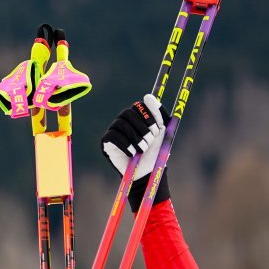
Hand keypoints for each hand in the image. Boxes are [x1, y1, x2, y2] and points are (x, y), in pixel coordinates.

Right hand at [101, 94, 170, 211]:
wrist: (146, 172)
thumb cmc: (154, 152)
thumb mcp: (161, 132)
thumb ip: (158, 114)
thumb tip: (147, 96)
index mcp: (136, 116)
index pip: (139, 106)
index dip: (148, 117)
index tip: (157, 130)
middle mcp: (123, 120)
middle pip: (128, 112)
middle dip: (142, 127)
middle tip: (150, 141)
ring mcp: (113, 130)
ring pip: (121, 124)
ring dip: (135, 138)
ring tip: (142, 149)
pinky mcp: (106, 142)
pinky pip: (113, 136)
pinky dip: (125, 145)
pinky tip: (132, 153)